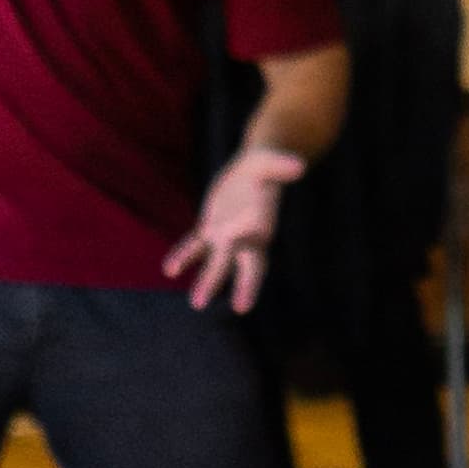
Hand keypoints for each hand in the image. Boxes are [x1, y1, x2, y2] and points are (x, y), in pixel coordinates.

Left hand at [165, 141, 304, 314]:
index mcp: (259, 229)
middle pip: (236, 268)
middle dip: (222, 285)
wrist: (254, 167)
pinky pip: (195, 246)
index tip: (242, 307)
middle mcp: (245, 239)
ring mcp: (227, 236)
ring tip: (196, 304)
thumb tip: (299, 166)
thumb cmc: (266, 163)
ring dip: (206, 282)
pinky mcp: (211, 228)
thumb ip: (281, 164)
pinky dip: (184, 257)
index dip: (248, 284)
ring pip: (215, 262)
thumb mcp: (270, 160)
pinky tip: (169, 270)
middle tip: (205, 306)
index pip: (255, 261)